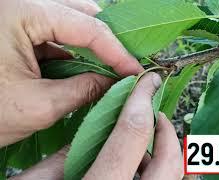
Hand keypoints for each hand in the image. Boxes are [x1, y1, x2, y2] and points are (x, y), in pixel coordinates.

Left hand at [0, 0, 142, 145]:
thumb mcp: (38, 106)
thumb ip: (84, 91)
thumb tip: (114, 83)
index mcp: (21, 11)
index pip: (86, 26)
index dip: (117, 51)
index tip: (135, 71)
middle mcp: (19, 3)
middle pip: (79, 12)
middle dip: (106, 39)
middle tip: (124, 64)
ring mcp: (16, 15)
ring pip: (67, 21)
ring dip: (90, 45)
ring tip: (109, 67)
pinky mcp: (14, 30)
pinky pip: (53, 34)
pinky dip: (72, 51)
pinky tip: (83, 70)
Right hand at [10, 73, 183, 179]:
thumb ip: (67, 156)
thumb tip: (93, 129)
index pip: (132, 133)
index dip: (141, 100)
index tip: (147, 82)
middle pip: (167, 159)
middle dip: (165, 130)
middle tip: (153, 114)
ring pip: (175, 178)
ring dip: (166, 152)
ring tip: (147, 142)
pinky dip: (164, 173)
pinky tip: (144, 167)